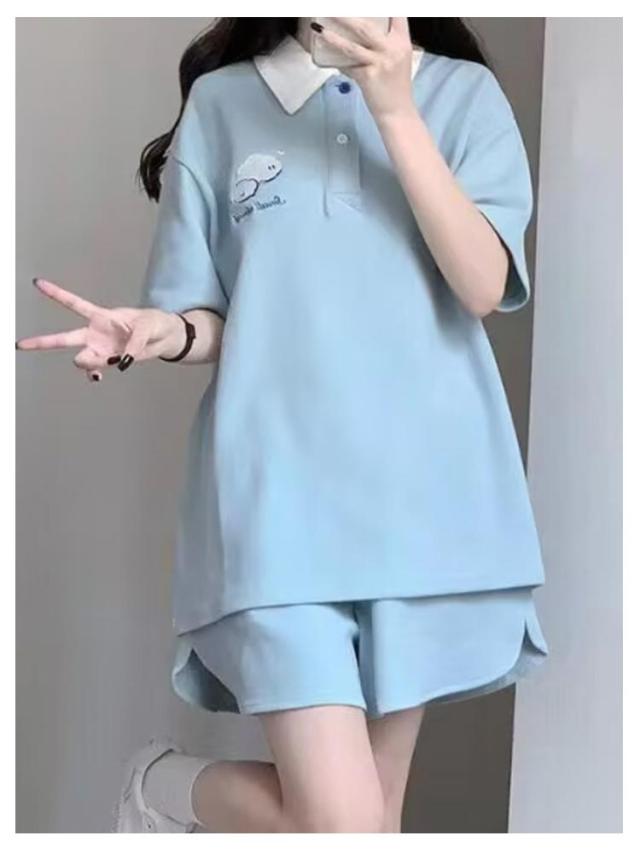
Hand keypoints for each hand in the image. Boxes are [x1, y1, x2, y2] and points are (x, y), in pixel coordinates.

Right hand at [15, 278, 184, 381]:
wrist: (166, 338)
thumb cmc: (155, 323)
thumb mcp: (148, 325)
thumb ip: (134, 342)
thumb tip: (123, 361)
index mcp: (101, 316)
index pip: (74, 304)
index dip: (56, 294)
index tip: (37, 284)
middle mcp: (95, 333)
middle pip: (64, 338)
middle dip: (43, 342)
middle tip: (21, 344)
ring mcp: (100, 349)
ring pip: (81, 358)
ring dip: (88, 362)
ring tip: (106, 362)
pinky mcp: (109, 361)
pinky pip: (93, 370)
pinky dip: (93, 374)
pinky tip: (97, 376)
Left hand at [314, 17, 414, 121]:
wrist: (397, 112)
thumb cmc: (396, 86)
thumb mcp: (398, 59)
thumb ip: (386, 44)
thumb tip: (363, 32)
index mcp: (402, 42)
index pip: (396, 15)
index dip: (384, 7)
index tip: (368, 4)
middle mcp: (392, 49)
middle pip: (366, 26)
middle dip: (345, 17)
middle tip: (332, 10)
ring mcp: (380, 63)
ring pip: (352, 46)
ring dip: (333, 37)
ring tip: (320, 28)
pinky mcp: (368, 77)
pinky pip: (348, 67)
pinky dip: (337, 62)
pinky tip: (327, 58)